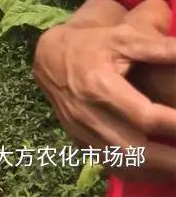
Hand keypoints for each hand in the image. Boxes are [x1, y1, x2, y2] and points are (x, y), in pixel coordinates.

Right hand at [33, 0, 175, 181]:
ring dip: (156, 170)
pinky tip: (159, 170)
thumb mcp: (122, 38)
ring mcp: (82, 131)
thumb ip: (159, 47)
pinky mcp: (80, 140)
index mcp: (99, 86)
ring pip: (123, 163)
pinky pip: (111, 165)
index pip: (144, 116)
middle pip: (134, 149)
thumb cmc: (90, 45)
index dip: (175, 124)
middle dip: (169, 159)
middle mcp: (88, 114)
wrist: (49, 57)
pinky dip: (138, 172)